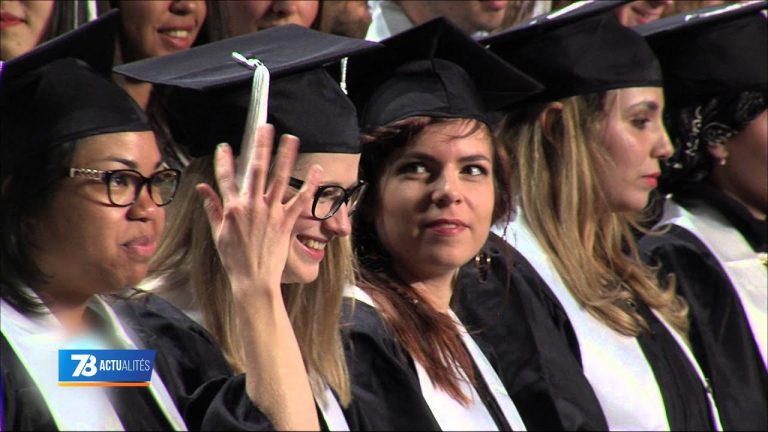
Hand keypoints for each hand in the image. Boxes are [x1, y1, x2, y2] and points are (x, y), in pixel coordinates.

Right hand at [196, 124, 321, 297]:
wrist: (253, 279)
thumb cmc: (234, 258)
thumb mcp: (218, 233)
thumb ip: (212, 208)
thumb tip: (202, 189)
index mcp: (233, 209)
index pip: (226, 178)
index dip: (224, 161)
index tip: (225, 145)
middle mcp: (252, 206)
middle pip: (256, 170)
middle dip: (260, 146)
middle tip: (265, 127)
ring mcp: (271, 213)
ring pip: (279, 179)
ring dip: (285, 157)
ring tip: (291, 138)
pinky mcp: (287, 222)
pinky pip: (300, 200)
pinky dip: (310, 185)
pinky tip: (318, 170)